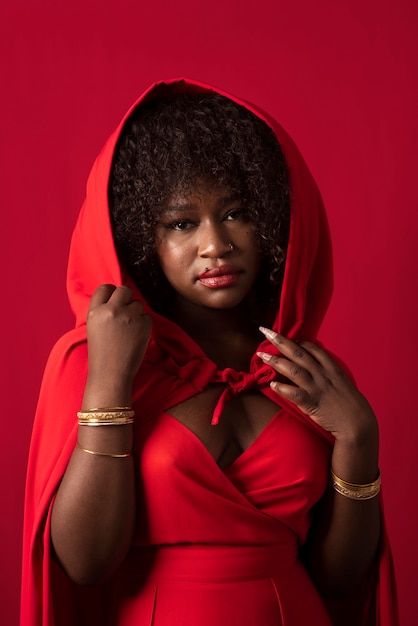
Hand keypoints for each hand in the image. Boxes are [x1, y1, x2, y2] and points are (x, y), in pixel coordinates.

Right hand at [86, 284, 151, 387]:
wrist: (110, 375)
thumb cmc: (101, 354)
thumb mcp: (93, 328)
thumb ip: (103, 311)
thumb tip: (117, 298)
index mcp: (95, 311)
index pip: (105, 288)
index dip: (111, 293)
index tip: (115, 300)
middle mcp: (111, 310)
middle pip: (124, 290)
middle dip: (127, 298)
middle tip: (126, 312)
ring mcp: (129, 317)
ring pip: (137, 303)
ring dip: (136, 313)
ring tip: (128, 331)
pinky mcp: (143, 325)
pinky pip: (147, 317)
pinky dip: (144, 325)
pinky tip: (136, 337)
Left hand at [257, 327, 377, 443]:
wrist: (359, 423)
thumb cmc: (351, 403)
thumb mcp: (342, 382)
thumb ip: (329, 372)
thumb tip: (316, 365)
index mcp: (332, 368)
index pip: (312, 348)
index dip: (297, 341)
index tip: (286, 337)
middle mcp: (323, 374)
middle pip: (298, 353)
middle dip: (280, 341)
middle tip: (265, 332)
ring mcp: (317, 388)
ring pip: (293, 370)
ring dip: (276, 361)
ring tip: (261, 355)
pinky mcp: (312, 404)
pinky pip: (294, 394)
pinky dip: (282, 388)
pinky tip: (272, 384)